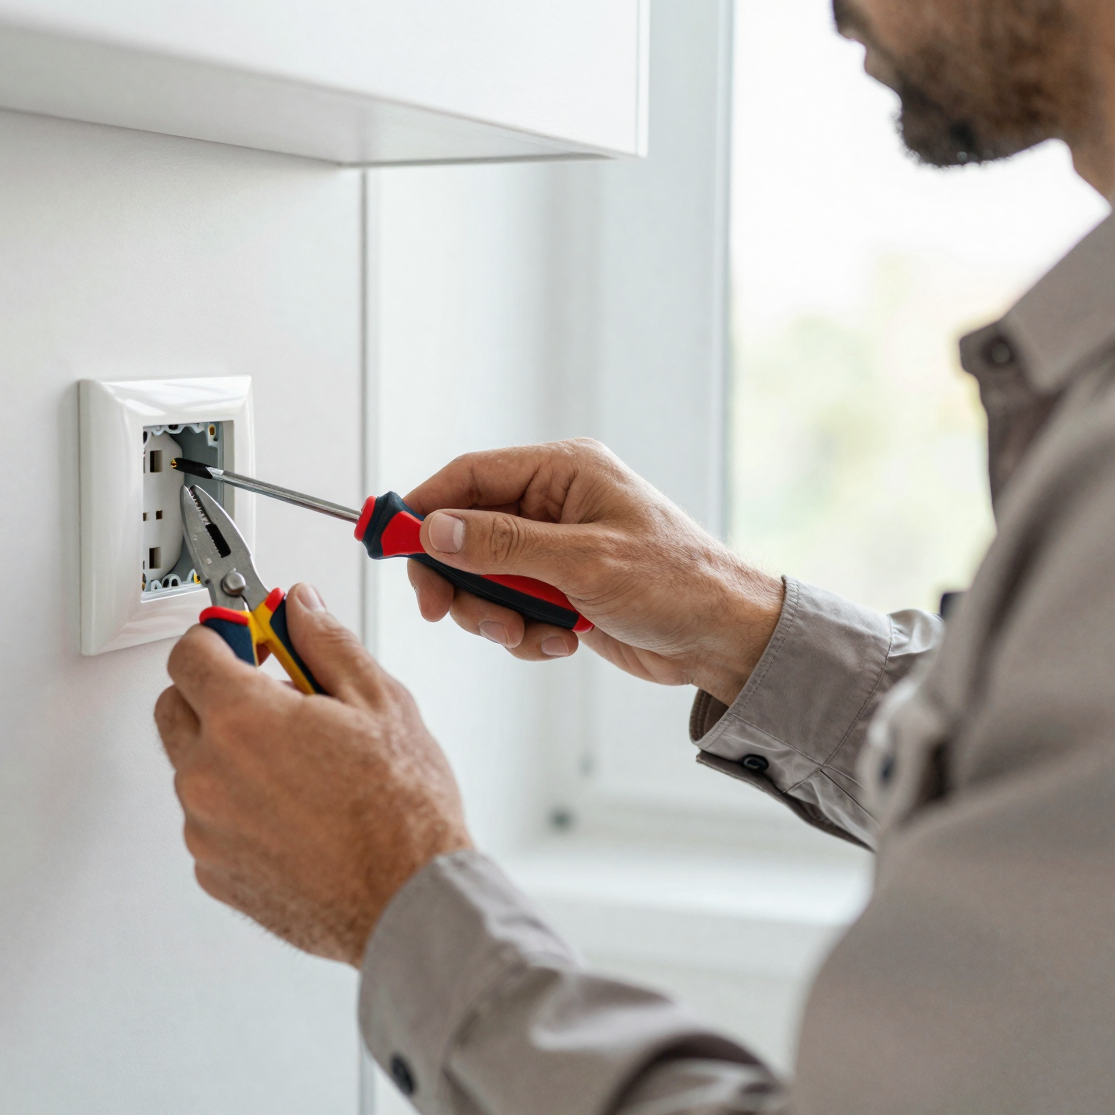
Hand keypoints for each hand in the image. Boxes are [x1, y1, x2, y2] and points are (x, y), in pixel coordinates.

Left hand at [154, 584, 471, 965]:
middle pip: (174, 705)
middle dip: (212, 692)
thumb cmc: (402, 811)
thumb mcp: (380, 701)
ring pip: (193, 768)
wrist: (407, 900)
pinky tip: (293, 815)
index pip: (189, 652)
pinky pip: (208, 823)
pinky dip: (236, 811)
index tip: (244, 640)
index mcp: (242, 719)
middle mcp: (207, 773)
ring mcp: (204, 828)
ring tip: (298, 768)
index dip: (219, 638)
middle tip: (270, 699)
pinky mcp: (213, 872)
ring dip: (227, 756)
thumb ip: (325, 643)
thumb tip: (300, 608)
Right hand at [405, 439, 784, 704]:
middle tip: (443, 612)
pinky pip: (511, 609)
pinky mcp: (561, 590)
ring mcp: (556, 549)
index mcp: (565, 472)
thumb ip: (502, 545)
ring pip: (483, 578)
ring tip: (528, 634)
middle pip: (466, 531)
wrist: (725, 640)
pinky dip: (524, 633)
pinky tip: (561, 642)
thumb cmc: (677, 584)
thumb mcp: (583, 562)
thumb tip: (436, 528)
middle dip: (457, 578)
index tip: (389, 543)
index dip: (424, 508)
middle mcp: (556, 504)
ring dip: (493, 614)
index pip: (471, 476)